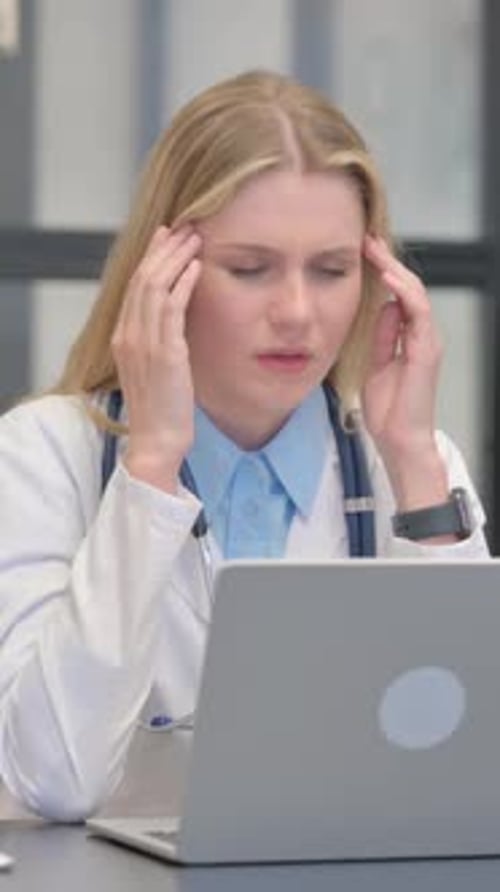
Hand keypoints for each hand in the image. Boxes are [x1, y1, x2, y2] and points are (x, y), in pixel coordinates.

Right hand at [111, 225, 201, 490]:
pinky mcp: (164, 353)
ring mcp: (143, 343)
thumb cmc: (161, 410)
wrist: (157, 440)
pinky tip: (197, 267)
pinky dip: (184, 283)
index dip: (151, 257)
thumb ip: (158, 342)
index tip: (166, 237)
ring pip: (154, 286)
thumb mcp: (154, 369)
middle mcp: (128, 336)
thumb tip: (175, 321)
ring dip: (176, 258)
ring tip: (195, 238)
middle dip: (164, 249)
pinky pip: (172, 307)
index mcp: (123, 338)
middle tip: (185, 227)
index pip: (134, 286)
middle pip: (142, 278)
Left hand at [361, 235, 448, 510]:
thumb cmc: (389, 410)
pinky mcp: (426, 349)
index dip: (382, 271)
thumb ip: (381, 337)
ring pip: (414, 292)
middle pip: (407, 287)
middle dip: (386, 261)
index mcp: (409, 337)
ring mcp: (426, 340)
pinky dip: (402, 291)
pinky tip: (386, 276)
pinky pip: (417, 311)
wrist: (400, 439)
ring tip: (374, 248)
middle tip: (366, 239)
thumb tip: (381, 308)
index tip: (361, 252)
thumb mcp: (377, 364)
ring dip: (393, 268)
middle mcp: (421, 334)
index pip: (398, 294)